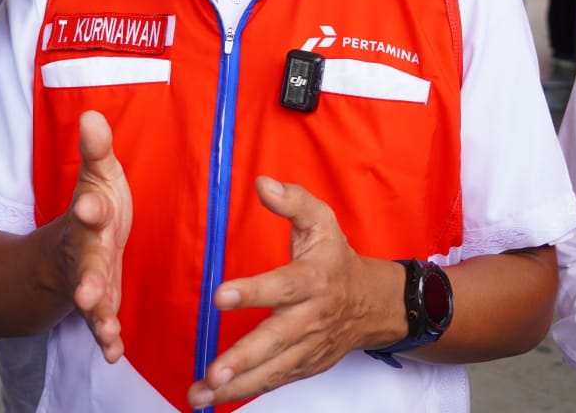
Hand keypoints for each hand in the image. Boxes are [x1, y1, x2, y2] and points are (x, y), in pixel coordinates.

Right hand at [60, 111, 132, 362]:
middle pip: (84, 265)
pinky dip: (106, 339)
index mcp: (87, 219)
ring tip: (105, 330)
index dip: (88, 209)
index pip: (87, 212)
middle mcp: (83, 253)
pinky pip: (101, 324)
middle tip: (86, 292)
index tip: (89, 206)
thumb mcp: (97, 175)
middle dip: (86, 278)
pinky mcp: (99, 304)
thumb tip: (92, 114)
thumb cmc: (95, 206)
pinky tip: (113, 352)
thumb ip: (96, 150)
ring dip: (97, 316)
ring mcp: (88, 282)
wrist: (69, 246)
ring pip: (90, 302)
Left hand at [187, 177, 402, 407]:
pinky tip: (214, 399)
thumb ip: (293, 201)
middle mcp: (311, 317)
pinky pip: (274, 381)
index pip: (282, 287)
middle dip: (243, 358)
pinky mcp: (304, 365)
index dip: (253, 292)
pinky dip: (245, 392)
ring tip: (201, 394)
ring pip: (272, 370)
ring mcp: (308, 346)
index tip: (221, 296)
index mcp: (313, 279)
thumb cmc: (337, 260)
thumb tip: (263, 184)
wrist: (374, 303)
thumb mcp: (322, 221)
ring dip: (236, 386)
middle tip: (213, 372)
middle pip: (276, 341)